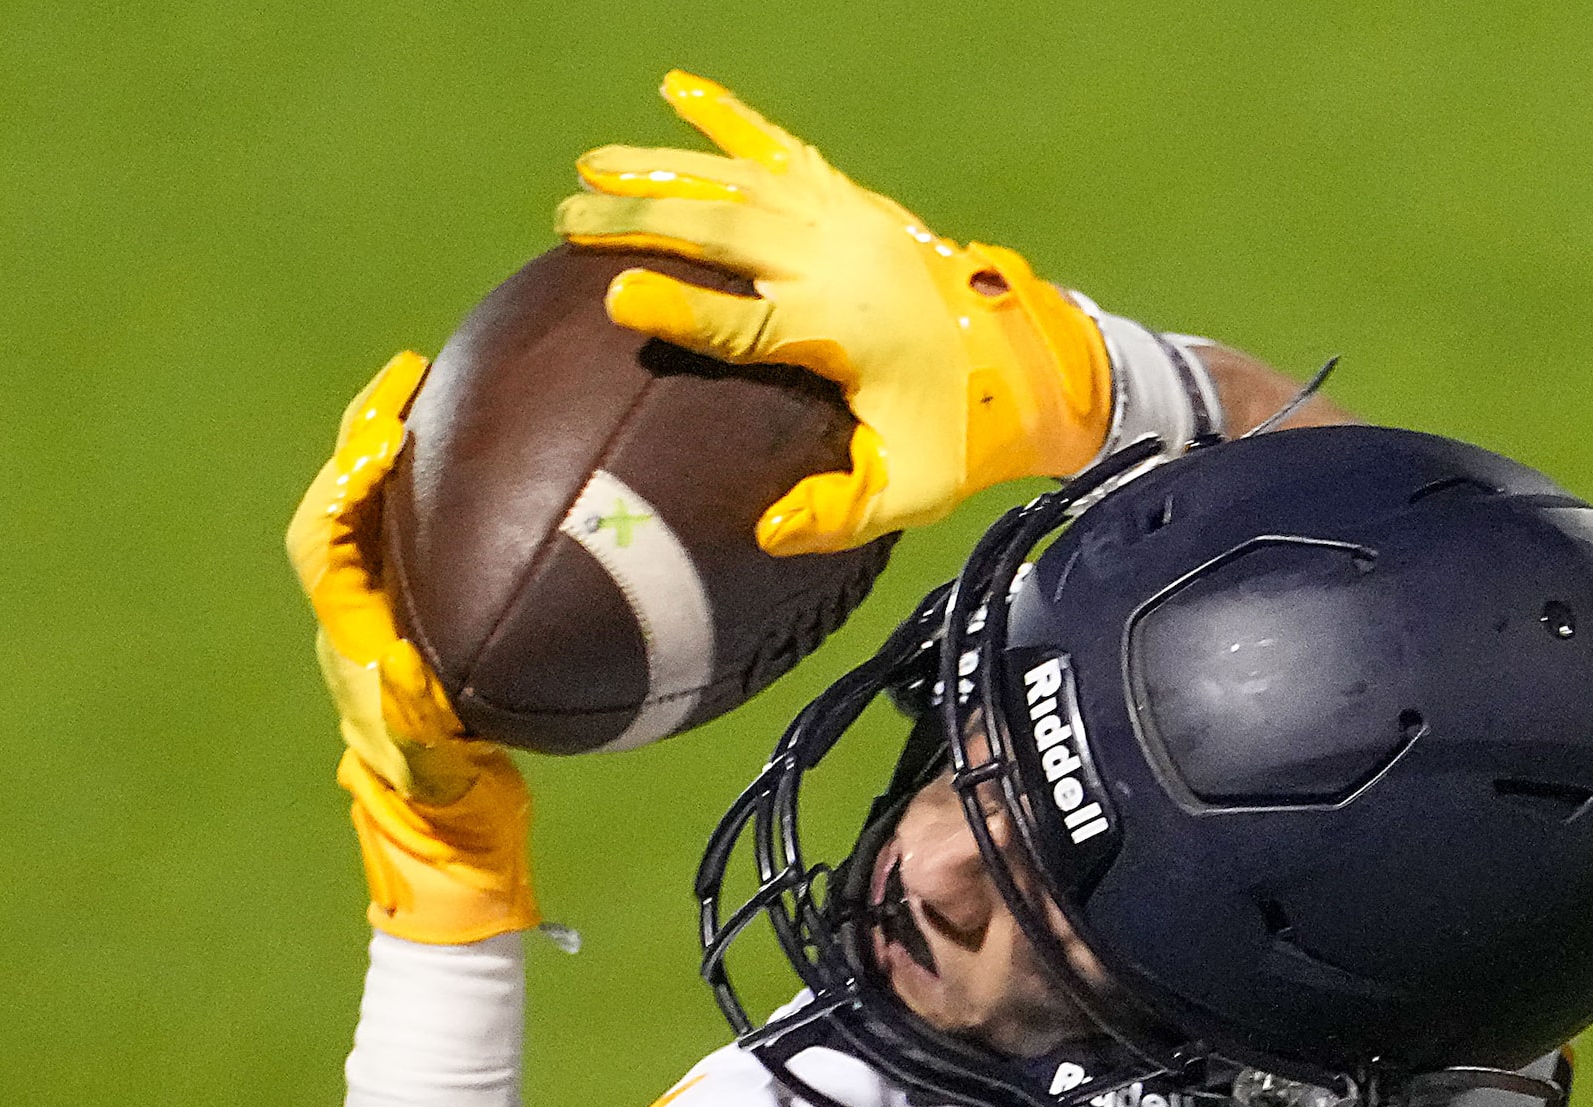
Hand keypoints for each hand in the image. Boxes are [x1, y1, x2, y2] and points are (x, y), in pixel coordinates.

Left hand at [288, 354, 537, 944]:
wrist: (446, 836)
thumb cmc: (439, 803)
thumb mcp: (432, 765)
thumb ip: (416, 719)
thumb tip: (404, 668)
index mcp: (352, 639)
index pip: (326, 544)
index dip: (345, 487)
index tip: (381, 441)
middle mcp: (359, 616)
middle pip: (342, 507)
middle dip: (364, 439)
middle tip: (407, 378)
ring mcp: (389, 616)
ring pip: (377, 515)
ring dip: (396, 453)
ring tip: (436, 395)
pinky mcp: (424, 621)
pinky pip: (418, 536)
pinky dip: (438, 491)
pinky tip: (486, 462)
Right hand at [556, 71, 1111, 554]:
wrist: (1024, 357)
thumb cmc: (955, 433)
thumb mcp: (912, 491)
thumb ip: (840, 516)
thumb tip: (767, 531)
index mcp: (845, 332)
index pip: (750, 323)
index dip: (683, 310)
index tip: (615, 298)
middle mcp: (841, 263)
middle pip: (728, 233)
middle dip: (643, 222)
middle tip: (568, 224)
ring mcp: (845, 221)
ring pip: (741, 182)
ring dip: (662, 171)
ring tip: (589, 169)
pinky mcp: (849, 199)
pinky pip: (779, 149)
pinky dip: (727, 119)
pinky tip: (676, 90)